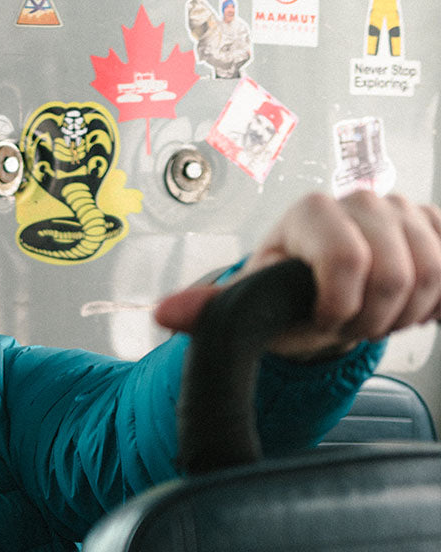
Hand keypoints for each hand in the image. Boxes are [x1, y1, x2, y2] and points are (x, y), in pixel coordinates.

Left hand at [155, 192, 440, 360]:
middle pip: (397, 271)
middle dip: (373, 317)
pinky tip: (408, 308)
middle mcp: (361, 200)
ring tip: (372, 318)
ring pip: (435, 271)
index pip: (348, 258)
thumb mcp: (247, 307)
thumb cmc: (282, 300)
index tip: (324, 322)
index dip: (341, 306)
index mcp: (310, 214)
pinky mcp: (436, 226)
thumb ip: (211, 310)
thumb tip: (163, 313)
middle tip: (349, 326)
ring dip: (405, 313)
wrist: (317, 298)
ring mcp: (404, 210)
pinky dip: (435, 302)